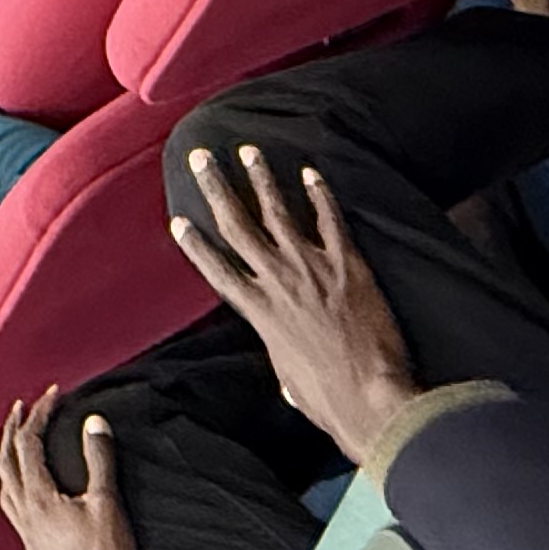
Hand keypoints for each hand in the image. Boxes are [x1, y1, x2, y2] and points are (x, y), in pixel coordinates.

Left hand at [0, 391, 139, 549]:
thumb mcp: (109, 504)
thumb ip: (100, 460)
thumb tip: (94, 421)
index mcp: (39, 501)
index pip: (28, 445)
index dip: (38, 414)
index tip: (52, 394)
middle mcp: (24, 517)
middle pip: (6, 463)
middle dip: (12, 431)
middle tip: (21, 407)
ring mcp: (27, 536)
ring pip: (5, 487)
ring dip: (9, 458)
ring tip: (18, 441)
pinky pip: (13, 508)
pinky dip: (15, 485)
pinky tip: (29, 490)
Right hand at [170, 143, 421, 464]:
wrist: (370, 397)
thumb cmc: (329, 399)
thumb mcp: (291, 380)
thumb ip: (282, 361)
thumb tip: (285, 373)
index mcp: (260, 312)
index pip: (218, 269)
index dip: (195, 244)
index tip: (178, 220)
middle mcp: (278, 282)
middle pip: (237, 225)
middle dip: (216, 187)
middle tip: (201, 157)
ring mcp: (312, 269)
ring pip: (278, 212)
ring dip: (261, 178)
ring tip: (249, 150)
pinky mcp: (347, 264)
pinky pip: (329, 220)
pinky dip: (319, 194)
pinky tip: (310, 172)